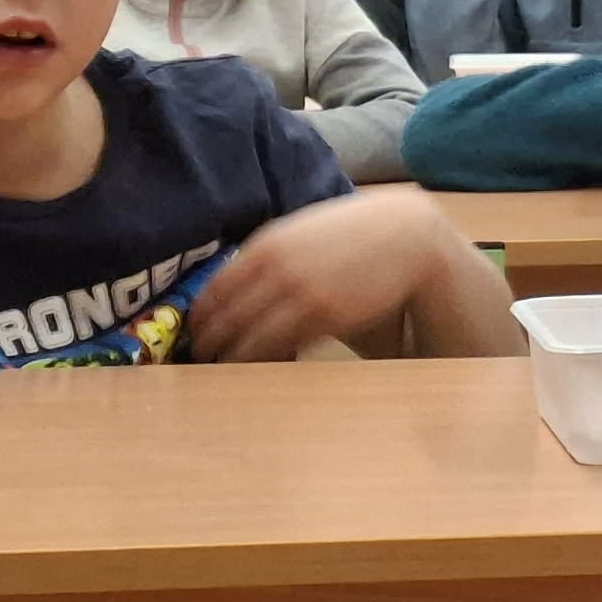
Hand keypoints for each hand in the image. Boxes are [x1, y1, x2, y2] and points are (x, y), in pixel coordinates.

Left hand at [190, 190, 453, 361]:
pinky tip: (263, 365)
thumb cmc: (356, 234)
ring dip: (233, 357)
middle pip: (227, 316)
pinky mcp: (327, 315)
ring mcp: (301, 293)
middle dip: (209, 342)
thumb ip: (271, 255)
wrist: (407, 235)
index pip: (215, 289)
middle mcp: (277, 268)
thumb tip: (240, 287)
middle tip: (201, 359)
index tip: (194, 332)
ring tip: (225, 368)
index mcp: (266, 245)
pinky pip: (285, 344)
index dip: (200, 317)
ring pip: (251, 336)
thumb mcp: (303, 233)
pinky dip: (267, 357)